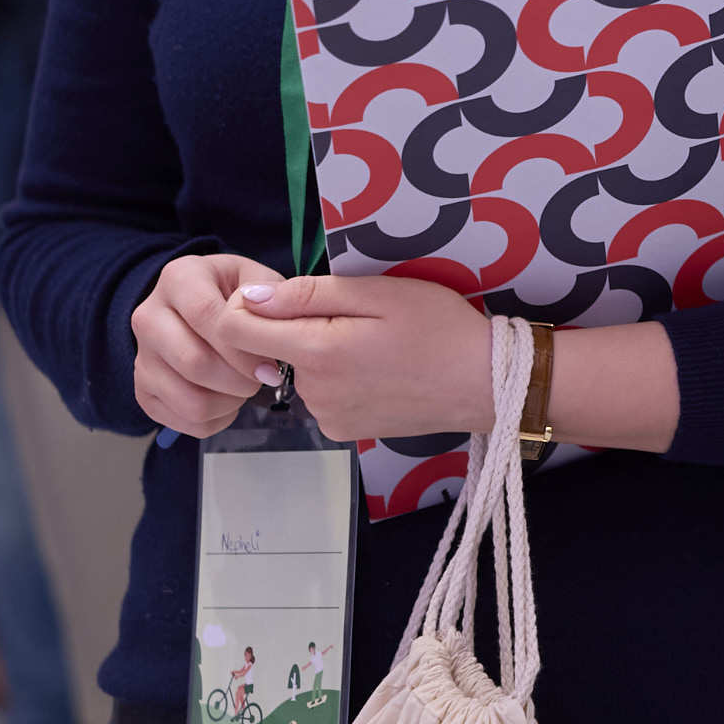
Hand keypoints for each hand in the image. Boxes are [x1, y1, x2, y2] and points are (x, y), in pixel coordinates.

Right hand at [133, 252, 284, 437]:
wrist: (202, 309)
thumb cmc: (238, 296)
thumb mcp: (259, 280)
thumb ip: (269, 297)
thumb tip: (267, 320)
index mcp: (178, 278)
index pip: (205, 316)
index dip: (242, 348)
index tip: (271, 366)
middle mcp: (148, 316)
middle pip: (193, 363)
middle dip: (239, 380)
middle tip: (264, 378)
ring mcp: (141, 356)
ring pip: (188, 399)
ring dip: (229, 403)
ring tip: (246, 387)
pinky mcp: (143, 390)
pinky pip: (182, 420)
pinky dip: (215, 419)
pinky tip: (228, 399)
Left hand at [227, 273, 495, 444]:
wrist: (486, 385)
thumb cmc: (440, 328)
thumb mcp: (381, 293)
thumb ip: (310, 294)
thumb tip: (251, 297)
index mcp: (318, 352)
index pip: (237, 330)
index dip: (249, 306)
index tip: (283, 297)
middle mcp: (313, 392)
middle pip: (272, 350)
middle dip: (299, 329)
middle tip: (358, 319)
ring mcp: (327, 416)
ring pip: (299, 372)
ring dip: (322, 355)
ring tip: (375, 346)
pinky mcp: (343, 431)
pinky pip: (322, 396)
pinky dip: (339, 380)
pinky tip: (378, 372)